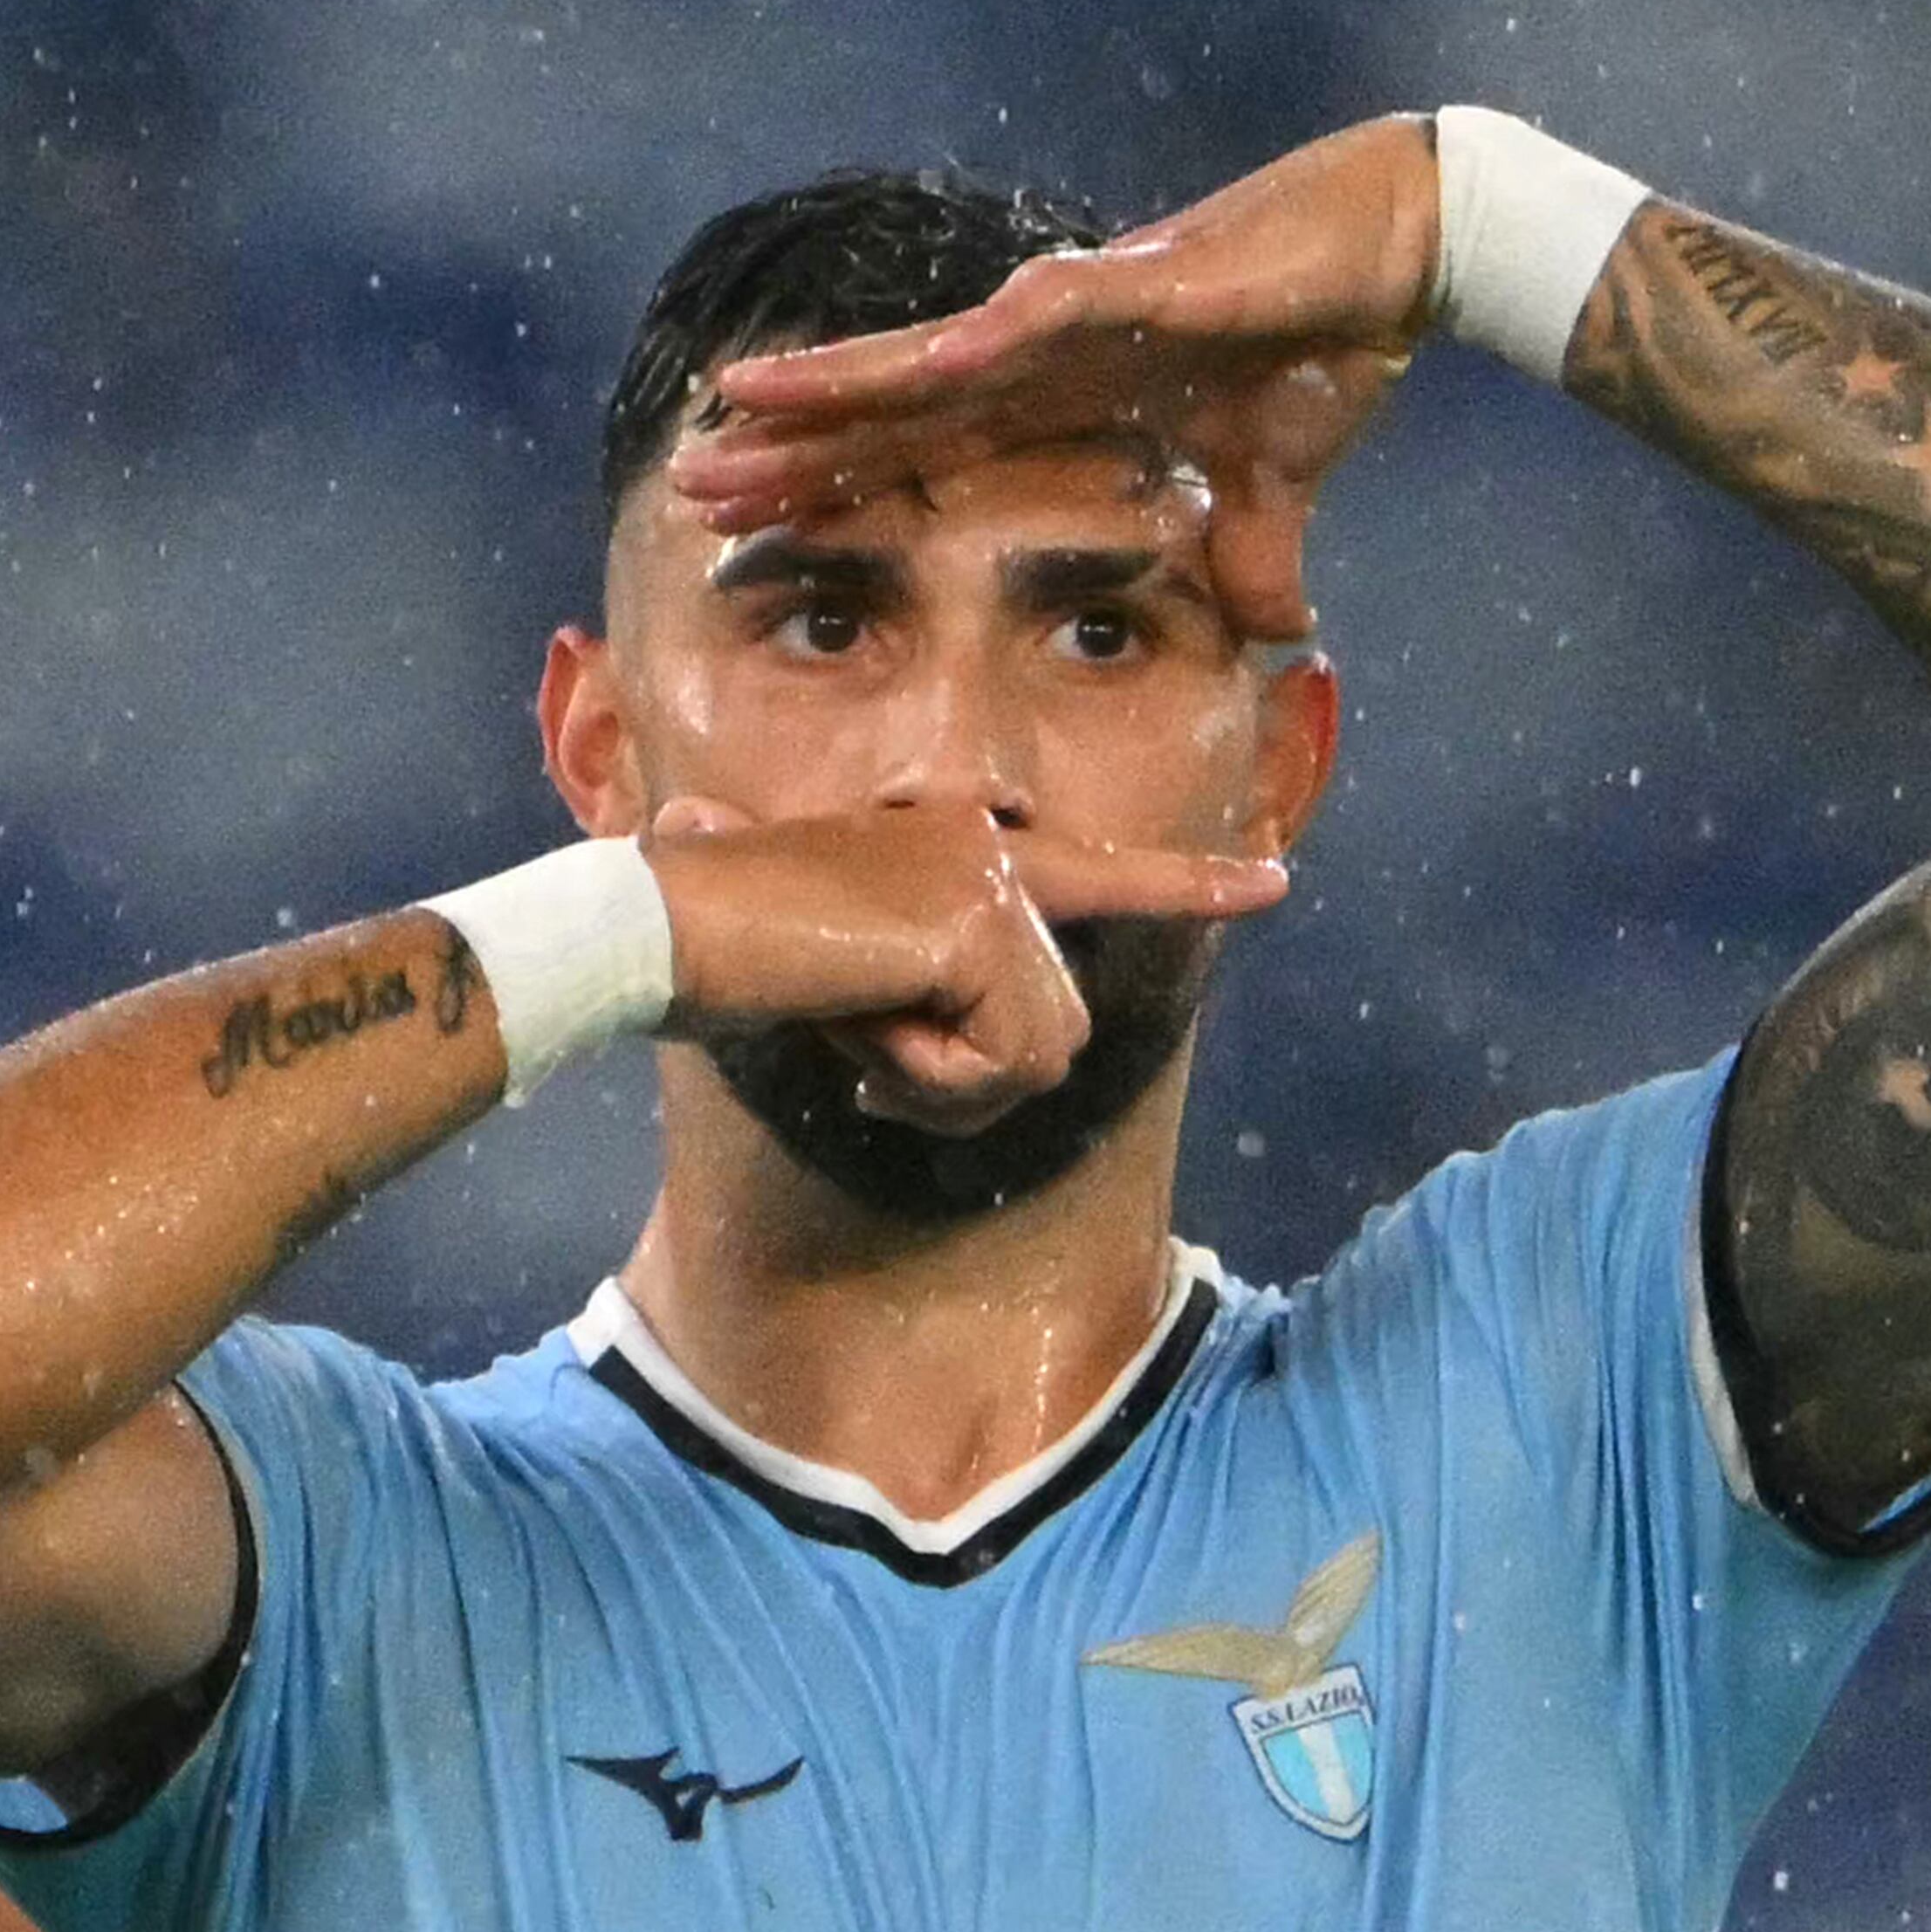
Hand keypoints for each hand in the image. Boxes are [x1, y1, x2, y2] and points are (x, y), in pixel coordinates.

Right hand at [640, 797, 1284, 1131]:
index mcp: (956, 853)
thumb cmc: (715, 956)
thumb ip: (910, 1007)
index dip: (1190, 887)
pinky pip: (1000, 1062)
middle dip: (972, 1079)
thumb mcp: (835, 985)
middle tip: (869, 1053)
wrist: (656, 928)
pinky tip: (860, 1029)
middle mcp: (985, 850)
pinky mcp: (974, 925)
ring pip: (1040, 1055)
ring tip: (855, 1028)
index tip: (1273, 883)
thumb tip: (934, 1063)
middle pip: (1060, 1027)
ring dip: (944, 1081)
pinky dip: (929, 1077)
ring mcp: (985, 879)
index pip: (1100, 873)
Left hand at [667, 116, 1440, 644]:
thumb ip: (1254, 553)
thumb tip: (1274, 630)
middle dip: (793, 449)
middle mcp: (1042, 352)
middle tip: (690, 485)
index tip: (753, 525)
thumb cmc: (1324, 346)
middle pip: (890, 411)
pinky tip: (898, 374)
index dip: (837, 485)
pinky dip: (967, 347)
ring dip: (833, 388)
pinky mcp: (1133, 288)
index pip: (921, 452)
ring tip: (734, 405)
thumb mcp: (1276, 488)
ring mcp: (1076, 316)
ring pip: (926, 358)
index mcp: (1060, 398)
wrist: (1395, 256)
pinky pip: (1034, 321)